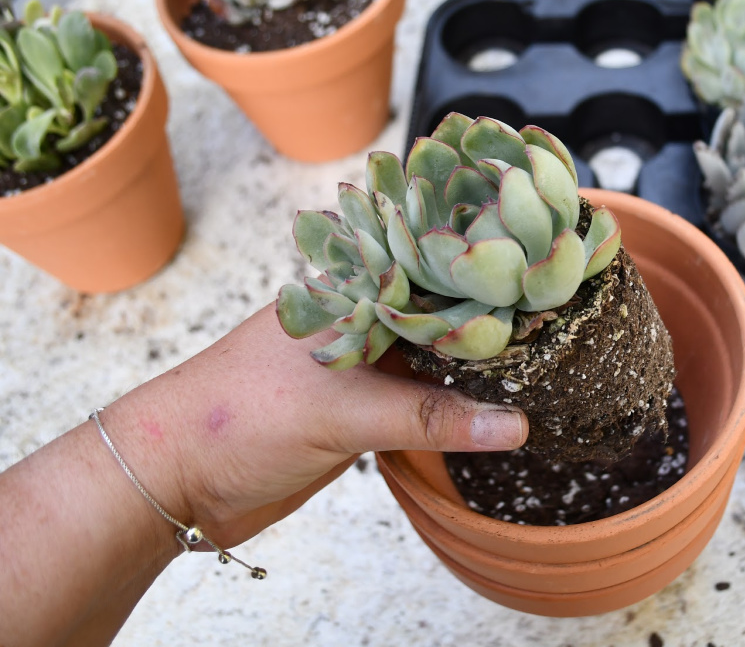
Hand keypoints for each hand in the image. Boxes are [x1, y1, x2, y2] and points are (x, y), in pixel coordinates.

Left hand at [100, 304, 527, 549]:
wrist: (175, 481)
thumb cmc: (239, 417)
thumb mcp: (342, 411)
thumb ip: (431, 417)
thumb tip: (514, 424)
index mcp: (351, 292)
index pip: (433, 269)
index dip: (487, 270)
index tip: (550, 276)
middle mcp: (362, 320)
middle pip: (441, 315)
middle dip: (493, 321)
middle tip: (562, 323)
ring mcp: (362, 367)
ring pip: (434, 362)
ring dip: (477, 370)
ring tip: (547, 363)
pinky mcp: (361, 413)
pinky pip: (422, 406)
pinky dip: (456, 411)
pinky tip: (498, 410)